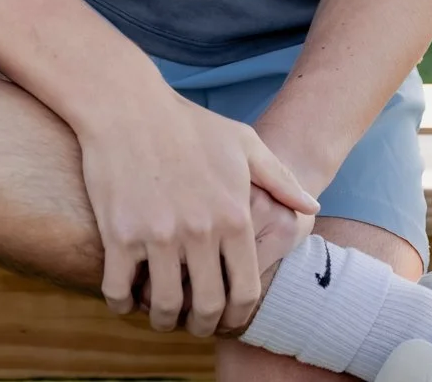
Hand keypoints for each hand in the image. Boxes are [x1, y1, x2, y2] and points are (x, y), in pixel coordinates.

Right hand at [76, 88, 320, 337]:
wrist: (128, 105)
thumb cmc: (187, 123)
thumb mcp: (243, 143)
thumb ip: (281, 180)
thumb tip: (312, 208)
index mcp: (233, 215)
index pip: (246, 290)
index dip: (237, 314)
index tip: (227, 318)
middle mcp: (200, 231)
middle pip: (206, 307)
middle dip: (201, 325)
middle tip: (192, 324)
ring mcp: (159, 234)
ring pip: (164, 305)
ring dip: (162, 319)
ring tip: (159, 314)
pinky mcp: (120, 234)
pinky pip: (119, 290)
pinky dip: (121, 303)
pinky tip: (124, 297)